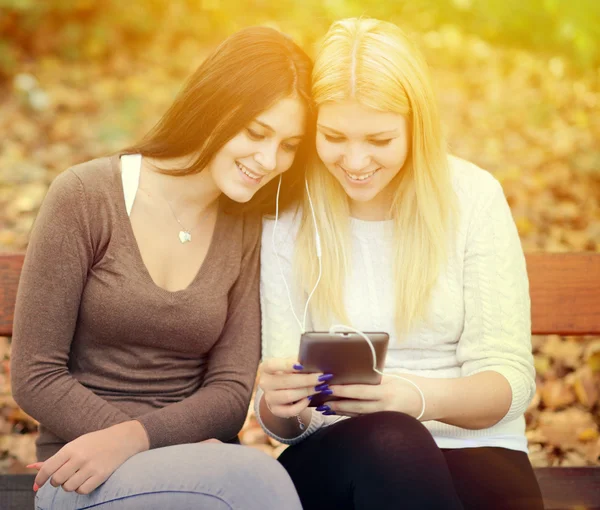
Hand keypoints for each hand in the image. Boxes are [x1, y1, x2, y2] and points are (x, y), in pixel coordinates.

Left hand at [29, 420, 148, 493]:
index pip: (48, 468)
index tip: (38, 484)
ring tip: (77, 477)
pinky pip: (82, 491)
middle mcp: (80, 457)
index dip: (40, 479)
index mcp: (71, 448)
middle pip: (57, 480)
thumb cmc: (95, 442)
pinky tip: (85, 480)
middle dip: (57, 482)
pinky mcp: (101, 475)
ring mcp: (91, 467)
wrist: (123, 439)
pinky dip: (80, 489)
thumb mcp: (75, 445)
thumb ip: (55, 458)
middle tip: (63, 477)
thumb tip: (32, 467)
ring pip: (68, 487)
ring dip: (69, 485)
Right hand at [259, 358, 332, 417]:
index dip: (286, 365)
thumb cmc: (289, 372)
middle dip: (305, 380)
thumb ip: (299, 361)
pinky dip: (302, 405)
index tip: (301, 365)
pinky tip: (310, 398)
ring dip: (306, 391)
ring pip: (288, 396)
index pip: (272, 365)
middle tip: (321, 377)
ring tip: (320, 388)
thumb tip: (313, 361)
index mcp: (266, 368)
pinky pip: (290, 411)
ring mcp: (268, 398)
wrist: (281, 390)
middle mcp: (264, 383)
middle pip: (284, 381)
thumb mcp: (292, 364)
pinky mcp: (275, 410)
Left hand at [327, 375, 426, 418]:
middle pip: (356, 407)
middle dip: (337, 404)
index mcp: (386, 392)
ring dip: (340, 411)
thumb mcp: (392, 377)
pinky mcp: (385, 424)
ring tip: (325, 408)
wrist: (429, 401)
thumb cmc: (409, 384)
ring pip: (358, 415)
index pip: (360, 392)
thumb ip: (374, 379)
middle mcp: (384, 407)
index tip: (328, 388)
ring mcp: (385, 417)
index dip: (343, 391)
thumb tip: (352, 376)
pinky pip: (364, 420)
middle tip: (321, 401)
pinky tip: (339, 413)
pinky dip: (351, 416)